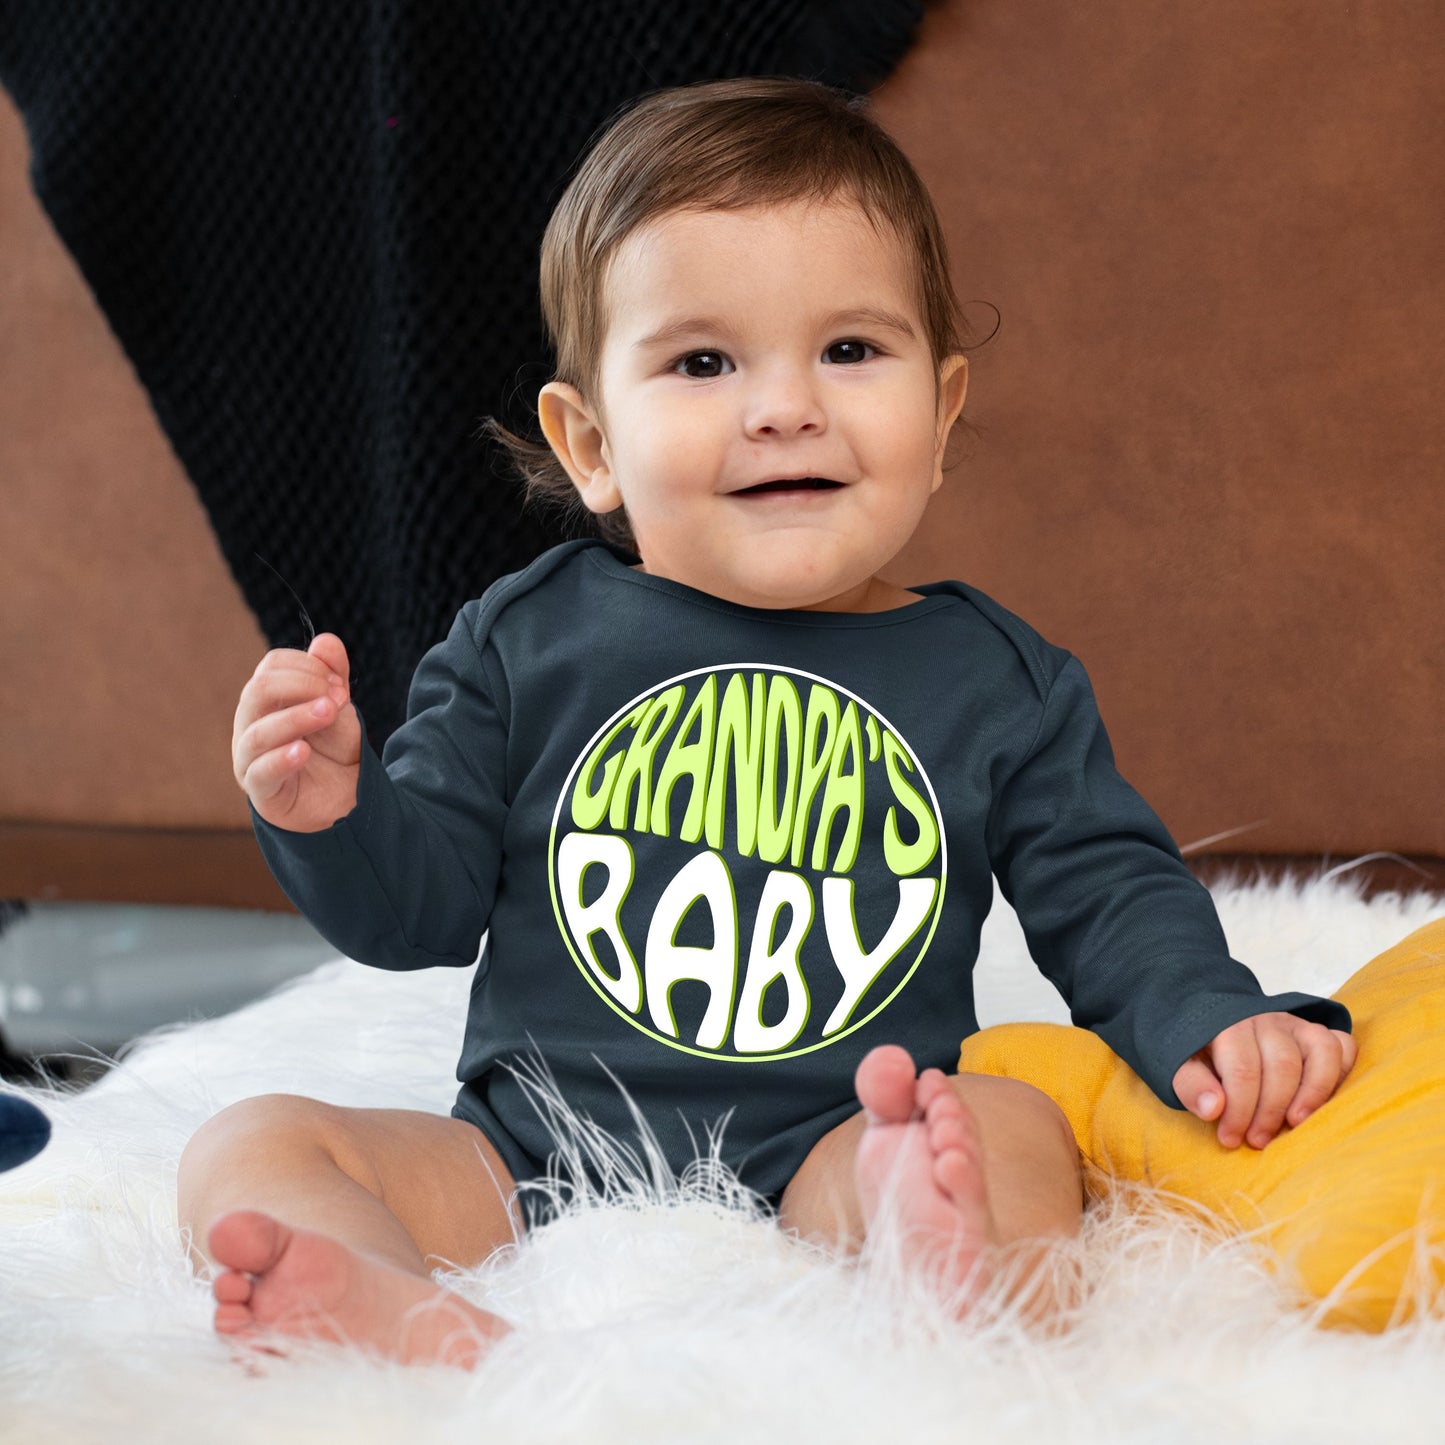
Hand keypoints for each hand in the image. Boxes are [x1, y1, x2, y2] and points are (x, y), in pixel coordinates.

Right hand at [232, 633, 361, 831]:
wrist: (346, 798)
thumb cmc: (333, 750)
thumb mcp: (339, 708)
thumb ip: (333, 675)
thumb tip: (325, 641)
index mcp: (267, 700)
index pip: (272, 667)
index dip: (306, 667)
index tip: (338, 683)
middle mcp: (251, 724)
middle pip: (258, 691)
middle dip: (301, 686)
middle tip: (337, 698)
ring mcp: (250, 758)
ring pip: (259, 732)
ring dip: (296, 717)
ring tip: (328, 712)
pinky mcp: (261, 790)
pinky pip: (260, 772)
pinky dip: (280, 758)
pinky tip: (302, 750)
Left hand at [1172, 1012, 1357, 1149]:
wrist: (1211, 1021)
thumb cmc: (1200, 1053)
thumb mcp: (1181, 1065)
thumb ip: (1191, 1085)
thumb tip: (1213, 1109)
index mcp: (1228, 1025)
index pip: (1242, 1069)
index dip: (1239, 1110)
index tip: (1230, 1138)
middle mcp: (1265, 1020)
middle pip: (1282, 1064)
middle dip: (1271, 1110)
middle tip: (1258, 1140)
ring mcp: (1295, 1024)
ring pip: (1320, 1051)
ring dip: (1313, 1093)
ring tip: (1296, 1124)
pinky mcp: (1316, 1033)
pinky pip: (1343, 1045)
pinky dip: (1342, 1072)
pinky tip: (1325, 1102)